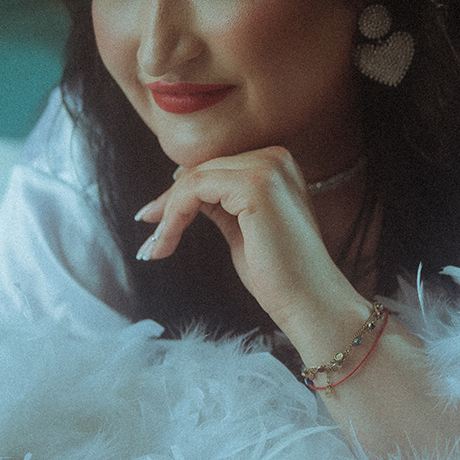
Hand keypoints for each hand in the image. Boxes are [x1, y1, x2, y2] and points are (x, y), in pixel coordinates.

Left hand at [134, 147, 351, 328]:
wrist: (310, 302)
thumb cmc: (279, 275)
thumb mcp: (242, 228)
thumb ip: (220, 204)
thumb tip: (183, 193)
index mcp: (276, 164)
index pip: (214, 169)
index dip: (179, 195)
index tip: (154, 220)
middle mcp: (275, 157)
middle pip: (201, 171)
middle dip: (168, 205)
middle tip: (149, 239)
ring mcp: (267, 167)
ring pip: (194, 179)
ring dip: (168, 215)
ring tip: (155, 248)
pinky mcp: (255, 185)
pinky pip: (195, 191)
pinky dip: (174, 217)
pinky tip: (165, 244)